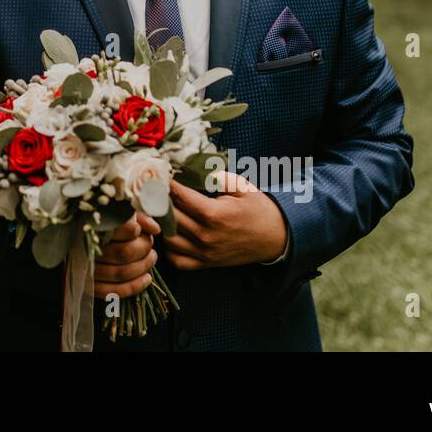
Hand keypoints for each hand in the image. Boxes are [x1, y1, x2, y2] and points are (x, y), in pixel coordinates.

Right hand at [93, 212, 160, 298]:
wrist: (77, 243)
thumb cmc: (103, 226)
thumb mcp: (117, 214)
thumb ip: (137, 217)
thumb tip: (155, 229)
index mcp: (90, 226)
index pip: (117, 228)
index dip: (134, 230)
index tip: (138, 229)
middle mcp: (86, 248)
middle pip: (124, 253)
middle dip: (144, 249)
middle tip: (150, 245)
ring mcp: (87, 269)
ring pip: (121, 273)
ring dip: (143, 267)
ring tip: (151, 258)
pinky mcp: (88, 286)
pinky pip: (114, 291)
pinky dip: (134, 286)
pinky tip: (147, 278)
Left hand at [157, 173, 288, 270]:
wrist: (276, 237)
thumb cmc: (257, 209)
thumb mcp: (242, 187)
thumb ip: (217, 177)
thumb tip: (193, 167)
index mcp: (214, 214)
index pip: (179, 196)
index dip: (166, 183)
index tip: (159, 174)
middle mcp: (206, 236)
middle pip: (168, 217)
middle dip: (159, 202)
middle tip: (155, 190)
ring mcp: (205, 252)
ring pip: (168, 239)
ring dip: (161, 225)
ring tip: (160, 211)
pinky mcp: (206, 263)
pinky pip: (177, 261)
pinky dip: (169, 249)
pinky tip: (171, 234)